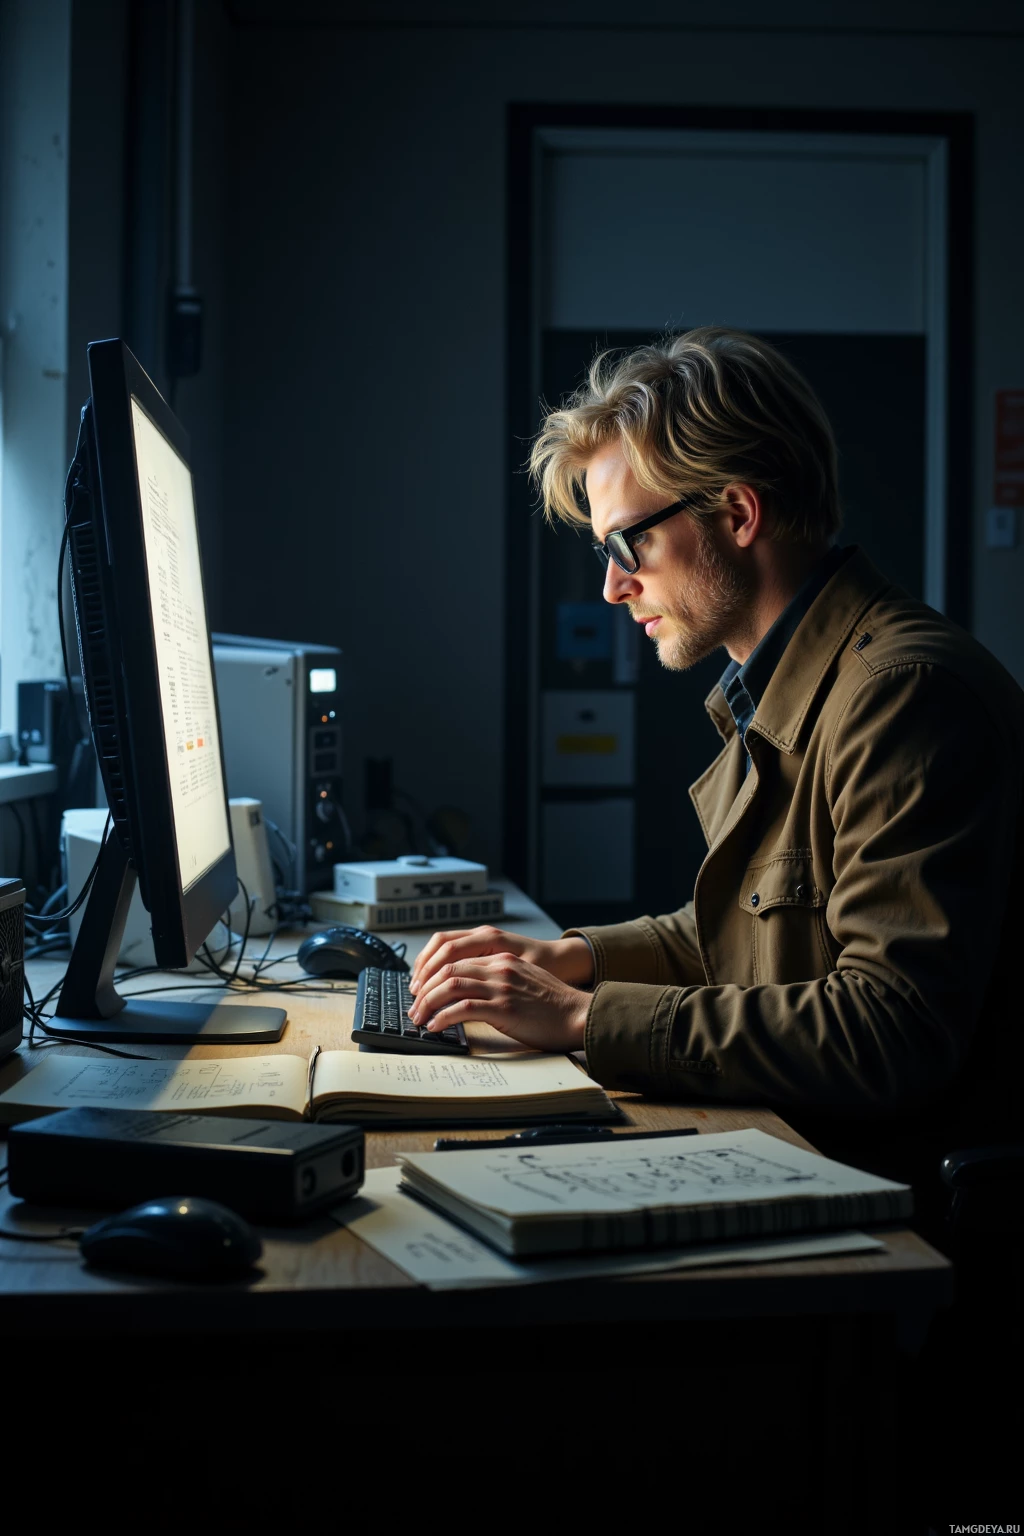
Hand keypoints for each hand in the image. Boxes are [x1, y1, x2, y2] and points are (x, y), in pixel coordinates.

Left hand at [407, 952, 590, 1051]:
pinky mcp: (504, 1008)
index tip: (421, 989)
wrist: (578, 1014)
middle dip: (424, 988)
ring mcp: (501, 986)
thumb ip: (500, 979)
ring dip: (428, 1003)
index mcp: (502, 959)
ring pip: (450, 985)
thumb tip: (471, 994)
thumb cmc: (554, 1005)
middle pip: (447, 968)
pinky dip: (443, 1017)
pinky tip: (436, 1026)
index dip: (432, 973)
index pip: (456, 958)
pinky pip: (463, 1007)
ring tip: (419, 1018)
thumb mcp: (524, 980)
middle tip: (414, 1007)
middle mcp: (499, 968)